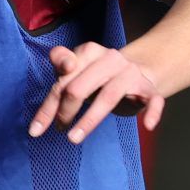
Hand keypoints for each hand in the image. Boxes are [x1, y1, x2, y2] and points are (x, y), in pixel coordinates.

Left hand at [30, 42, 164, 142]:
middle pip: (79, 87)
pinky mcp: (148, 89)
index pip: (62, 77)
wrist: (136, 71)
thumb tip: (59, 80)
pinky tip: (147, 126)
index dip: (49, 102)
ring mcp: (130, 74)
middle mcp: (110, 59)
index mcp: (89, 51)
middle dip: (65, 112)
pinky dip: (152, 112)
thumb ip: (60, 75)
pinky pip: (153, 100)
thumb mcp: (76, 73)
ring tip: (73, 139)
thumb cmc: (97, 76)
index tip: (36, 128)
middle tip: (59, 130)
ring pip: (108, 96)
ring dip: (89, 120)